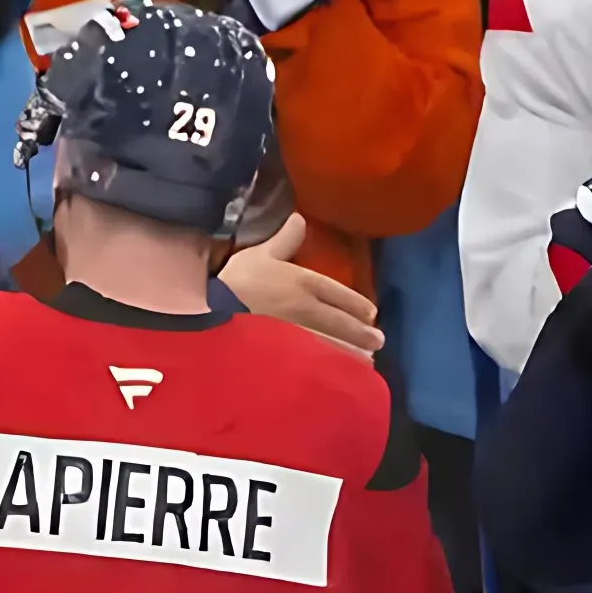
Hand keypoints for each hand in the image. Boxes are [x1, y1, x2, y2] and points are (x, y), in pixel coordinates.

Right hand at [219, 220, 386, 356]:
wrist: (213, 312)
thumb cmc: (236, 281)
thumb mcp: (260, 254)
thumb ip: (284, 240)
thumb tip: (300, 218)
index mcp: (304, 282)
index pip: (338, 293)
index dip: (357, 303)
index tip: (371, 313)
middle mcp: (308, 309)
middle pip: (341, 322)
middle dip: (362, 332)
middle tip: (378, 341)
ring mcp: (300, 335)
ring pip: (334, 344)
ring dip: (353, 351)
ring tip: (368, 360)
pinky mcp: (290, 356)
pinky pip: (317, 362)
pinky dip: (333, 367)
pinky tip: (341, 374)